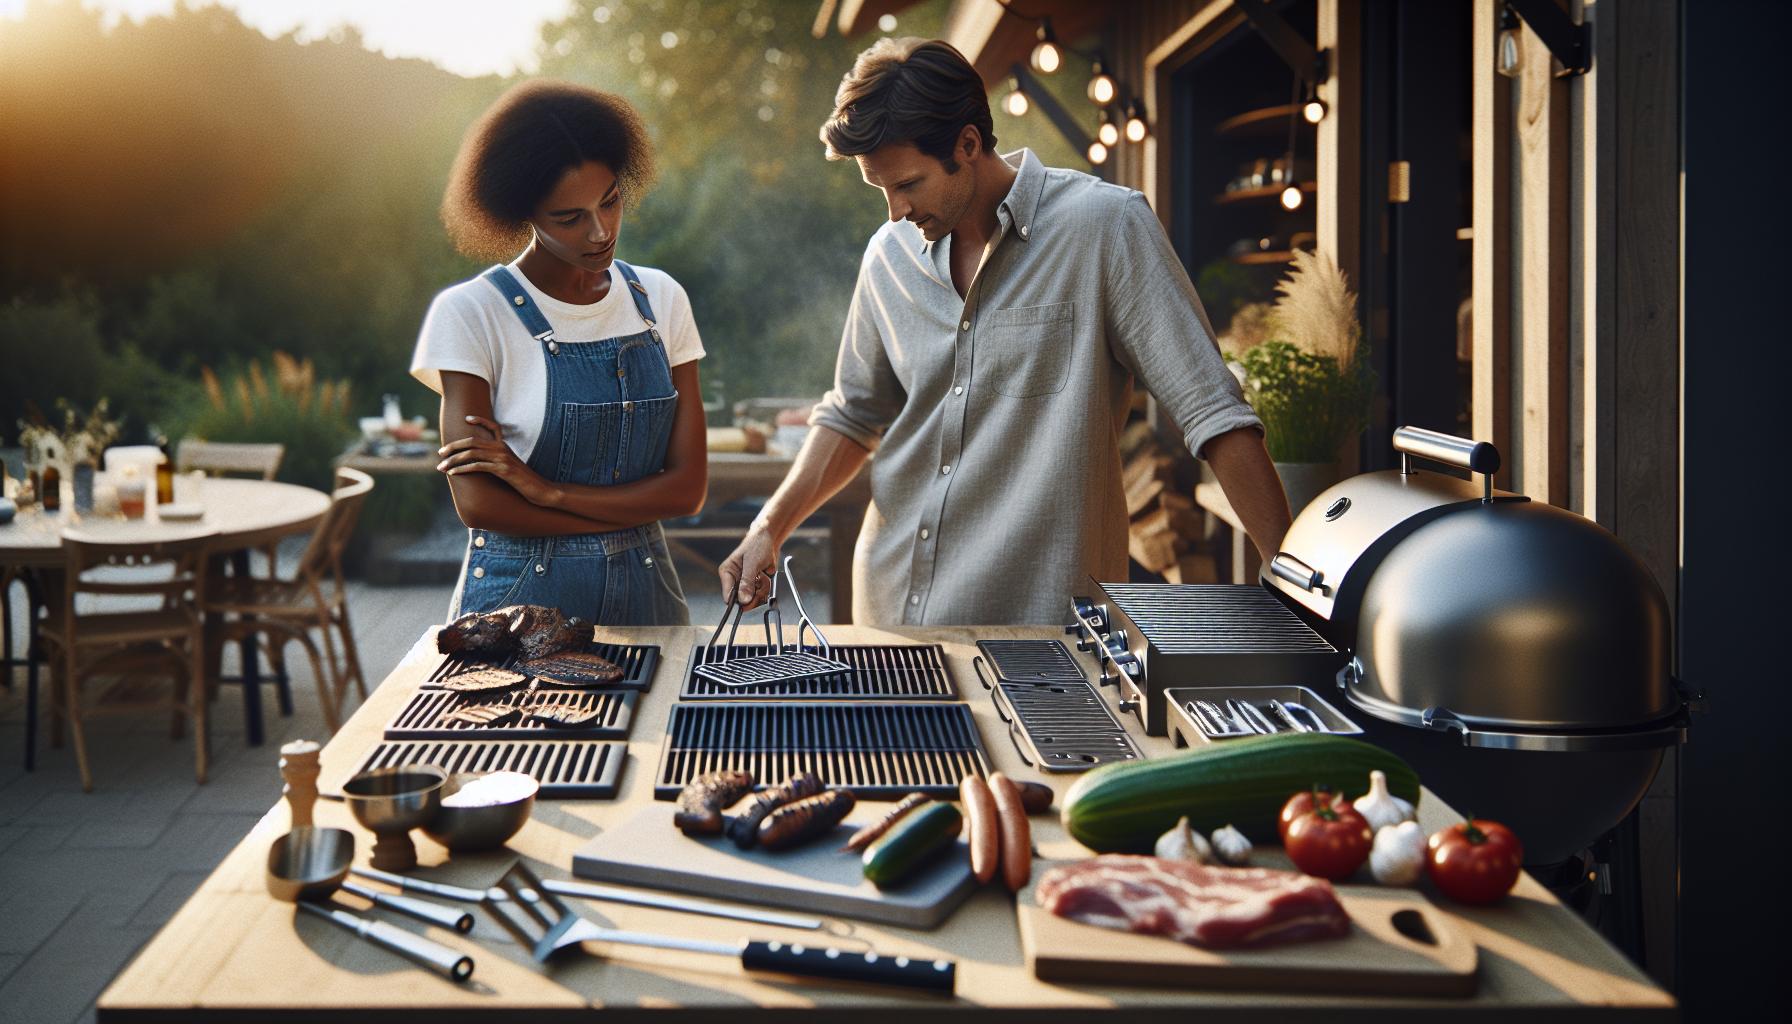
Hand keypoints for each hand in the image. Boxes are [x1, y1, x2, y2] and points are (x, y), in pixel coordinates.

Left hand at [437, 415, 553, 503]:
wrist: (541, 490)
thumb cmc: (524, 481)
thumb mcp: (511, 467)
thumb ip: (499, 460)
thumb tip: (482, 462)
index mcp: (504, 446)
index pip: (492, 427)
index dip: (479, 420)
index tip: (466, 419)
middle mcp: (502, 448)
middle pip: (472, 441)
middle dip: (453, 447)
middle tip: (440, 453)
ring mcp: (503, 458)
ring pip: (472, 453)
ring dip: (453, 460)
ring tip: (441, 466)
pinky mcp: (503, 470)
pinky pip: (478, 466)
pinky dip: (462, 469)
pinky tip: (453, 473)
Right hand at [719, 523, 779, 609]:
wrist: (770, 538)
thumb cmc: (757, 545)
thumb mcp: (752, 563)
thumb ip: (747, 582)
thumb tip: (743, 600)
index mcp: (727, 572)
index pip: (728, 596)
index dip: (739, 601)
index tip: (750, 599)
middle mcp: (735, 580)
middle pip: (742, 600)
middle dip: (754, 594)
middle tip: (760, 583)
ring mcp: (745, 583)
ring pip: (753, 598)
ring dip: (762, 589)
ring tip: (764, 575)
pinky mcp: (755, 584)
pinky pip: (761, 594)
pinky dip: (767, 588)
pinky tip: (767, 577)